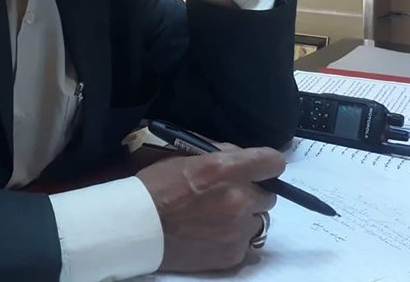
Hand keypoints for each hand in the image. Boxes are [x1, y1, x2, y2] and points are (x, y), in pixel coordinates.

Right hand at [136, 146, 284, 272]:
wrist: (137, 227)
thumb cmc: (156, 186)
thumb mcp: (183, 157)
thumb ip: (219, 154)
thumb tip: (241, 157)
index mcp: (223, 170)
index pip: (271, 162)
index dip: (267, 163)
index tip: (261, 167)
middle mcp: (237, 199)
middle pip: (268, 195)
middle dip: (251, 193)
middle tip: (228, 195)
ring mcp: (238, 230)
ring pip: (258, 220)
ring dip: (244, 217)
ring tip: (218, 217)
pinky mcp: (233, 254)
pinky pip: (246, 242)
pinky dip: (234, 238)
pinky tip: (212, 234)